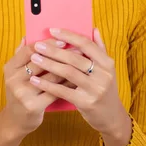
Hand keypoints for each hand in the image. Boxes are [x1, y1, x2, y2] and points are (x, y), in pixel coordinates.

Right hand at [0, 37, 70, 145]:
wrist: (15, 120)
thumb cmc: (20, 92)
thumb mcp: (15, 73)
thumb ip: (21, 54)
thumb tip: (28, 35)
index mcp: (10, 68)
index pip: (29, 50)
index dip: (46, 44)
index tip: (62, 40)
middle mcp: (14, 79)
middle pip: (41, 61)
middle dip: (61, 54)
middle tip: (78, 48)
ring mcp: (23, 93)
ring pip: (50, 76)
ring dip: (68, 68)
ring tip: (82, 61)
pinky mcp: (33, 106)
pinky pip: (55, 91)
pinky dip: (68, 84)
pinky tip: (78, 79)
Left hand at [28, 28, 131, 145]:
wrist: (111, 117)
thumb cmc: (104, 88)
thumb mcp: (106, 69)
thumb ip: (100, 48)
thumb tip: (93, 28)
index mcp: (107, 63)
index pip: (86, 44)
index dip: (68, 35)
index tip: (52, 30)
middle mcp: (103, 75)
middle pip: (74, 58)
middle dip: (54, 50)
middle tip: (37, 45)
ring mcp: (95, 89)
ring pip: (68, 72)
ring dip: (49, 64)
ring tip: (34, 58)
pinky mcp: (86, 103)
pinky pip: (63, 90)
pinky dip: (48, 84)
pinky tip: (35, 79)